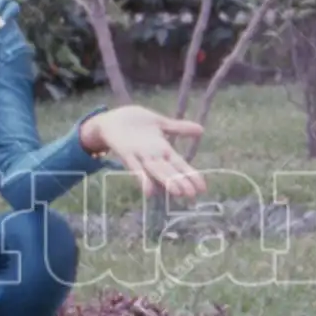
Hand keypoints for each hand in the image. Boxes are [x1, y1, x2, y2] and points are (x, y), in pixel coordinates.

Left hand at [79, 106, 206, 199]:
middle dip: (181, 182)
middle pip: (170, 170)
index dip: (191, 175)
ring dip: (166, 181)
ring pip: (156, 170)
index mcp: (164, 149)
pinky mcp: (126, 153)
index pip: (181, 164)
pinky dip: (142, 179)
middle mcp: (154, 156)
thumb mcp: (161, 123)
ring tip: (177, 192)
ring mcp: (141, 156)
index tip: (203, 188)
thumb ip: (179, 128)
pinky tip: (148, 191)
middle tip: (192, 196)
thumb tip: (201, 130)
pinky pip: (135, 167)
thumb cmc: (137, 123)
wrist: (112, 120)